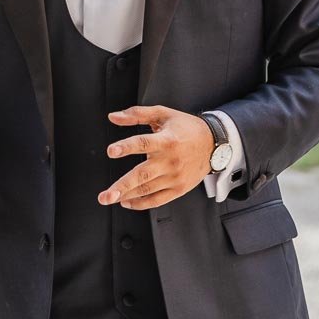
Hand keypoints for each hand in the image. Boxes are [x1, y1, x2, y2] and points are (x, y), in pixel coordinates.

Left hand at [98, 106, 212, 210]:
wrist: (214, 143)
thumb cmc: (187, 128)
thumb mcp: (164, 114)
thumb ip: (137, 114)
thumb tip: (113, 117)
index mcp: (167, 140)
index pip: (143, 143)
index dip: (126, 147)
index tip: (111, 151)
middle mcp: (171, 160)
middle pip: (142, 175)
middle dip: (121, 187)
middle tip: (105, 196)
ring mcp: (175, 176)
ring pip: (147, 190)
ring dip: (126, 196)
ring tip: (110, 198)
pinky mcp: (179, 188)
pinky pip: (157, 200)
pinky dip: (141, 204)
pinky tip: (127, 202)